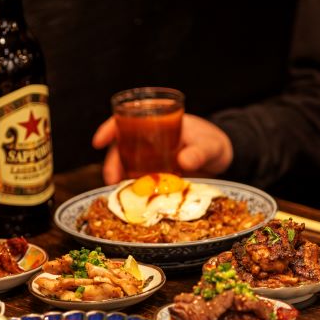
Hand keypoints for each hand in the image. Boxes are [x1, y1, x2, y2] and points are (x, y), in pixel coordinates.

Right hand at [92, 114, 233, 184]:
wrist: (220, 160)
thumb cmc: (213, 144)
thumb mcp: (209, 146)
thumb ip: (200, 152)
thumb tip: (185, 161)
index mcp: (157, 122)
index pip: (127, 120)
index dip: (109, 129)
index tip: (99, 142)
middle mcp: (148, 139)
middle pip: (121, 146)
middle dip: (111, 162)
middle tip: (111, 179)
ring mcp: (150, 158)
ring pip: (126, 165)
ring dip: (119, 178)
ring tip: (120, 192)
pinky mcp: (154, 174)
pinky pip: (137, 180)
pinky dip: (132, 189)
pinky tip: (131, 199)